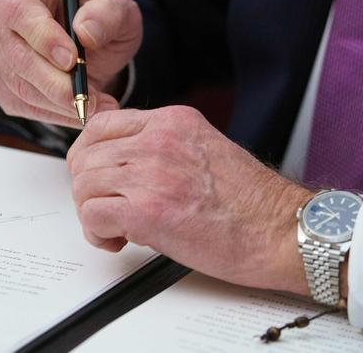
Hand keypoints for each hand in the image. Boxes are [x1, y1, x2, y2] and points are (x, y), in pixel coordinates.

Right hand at [0, 0, 142, 126]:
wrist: (90, 40)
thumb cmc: (99, 18)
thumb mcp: (115, 7)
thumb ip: (107, 14)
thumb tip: (86, 33)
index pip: (20, 13)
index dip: (45, 39)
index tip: (73, 61)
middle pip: (19, 59)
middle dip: (59, 86)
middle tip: (94, 99)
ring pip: (21, 88)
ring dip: (62, 106)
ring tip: (99, 107)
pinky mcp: (0, 83)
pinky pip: (23, 106)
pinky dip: (56, 116)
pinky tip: (81, 113)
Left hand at [67, 107, 315, 294]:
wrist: (278, 230)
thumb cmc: (252, 203)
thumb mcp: (206, 152)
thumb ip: (165, 150)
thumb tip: (127, 168)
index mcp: (174, 122)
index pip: (103, 123)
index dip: (89, 154)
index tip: (93, 173)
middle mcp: (159, 140)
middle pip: (86, 156)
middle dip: (89, 188)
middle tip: (106, 208)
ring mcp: (152, 172)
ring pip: (83, 185)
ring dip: (92, 211)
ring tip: (117, 228)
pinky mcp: (147, 210)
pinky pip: (92, 215)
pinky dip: (97, 232)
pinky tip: (118, 240)